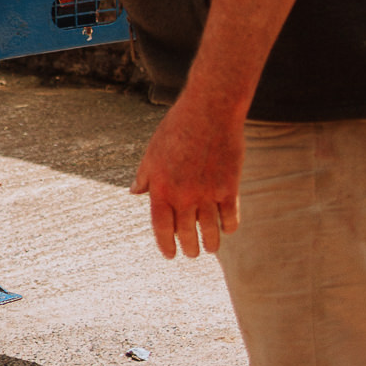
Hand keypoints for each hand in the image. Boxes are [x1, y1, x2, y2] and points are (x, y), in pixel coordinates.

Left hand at [131, 88, 243, 258]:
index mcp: (162, 187)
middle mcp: (184, 195)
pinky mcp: (229, 188)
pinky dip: (229, 228)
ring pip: (210, 233)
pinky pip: (231, 219)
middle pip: (186, 235)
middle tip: (190, 253)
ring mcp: (208, 193)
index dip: (165, 245)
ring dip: (210, 245)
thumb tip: (134, 193)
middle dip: (188, 249)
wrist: (209, 111)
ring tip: (209, 247)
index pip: (161, 227)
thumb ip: (145, 175)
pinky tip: (226, 228)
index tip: (169, 254)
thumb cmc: (177, 128)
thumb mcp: (153, 150)